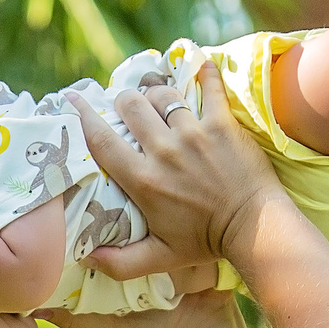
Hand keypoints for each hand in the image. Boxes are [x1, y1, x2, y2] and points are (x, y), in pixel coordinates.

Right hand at [68, 75, 280, 275]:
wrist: (255, 229)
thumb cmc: (206, 244)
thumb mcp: (160, 259)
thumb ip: (120, 263)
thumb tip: (86, 259)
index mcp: (143, 180)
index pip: (102, 140)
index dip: (83, 116)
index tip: (73, 100)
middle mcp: (164, 151)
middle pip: (131, 106)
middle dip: (123, 101)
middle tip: (127, 107)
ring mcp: (194, 134)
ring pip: (163, 95)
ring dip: (156, 93)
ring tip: (158, 100)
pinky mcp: (222, 125)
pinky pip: (210, 88)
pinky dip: (205, 74)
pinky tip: (200, 65)